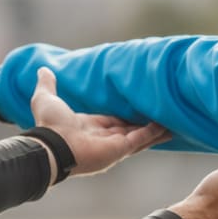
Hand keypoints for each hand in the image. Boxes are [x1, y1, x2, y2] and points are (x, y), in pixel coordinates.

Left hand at [30, 67, 170, 176]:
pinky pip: (141, 139)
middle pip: (132, 130)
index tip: (139, 108)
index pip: (115, 121)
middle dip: (147, 125)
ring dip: (156, 130)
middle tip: (164, 116)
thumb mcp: (46, 99)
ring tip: (174, 123)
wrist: (51, 144)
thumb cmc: (48, 126)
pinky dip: (154, 133)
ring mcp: (113, 145)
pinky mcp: (120, 149)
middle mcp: (105, 138)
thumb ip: (48, 84)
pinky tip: (168, 126)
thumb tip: (43, 69)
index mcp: (91, 127)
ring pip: (141, 136)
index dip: (128, 115)